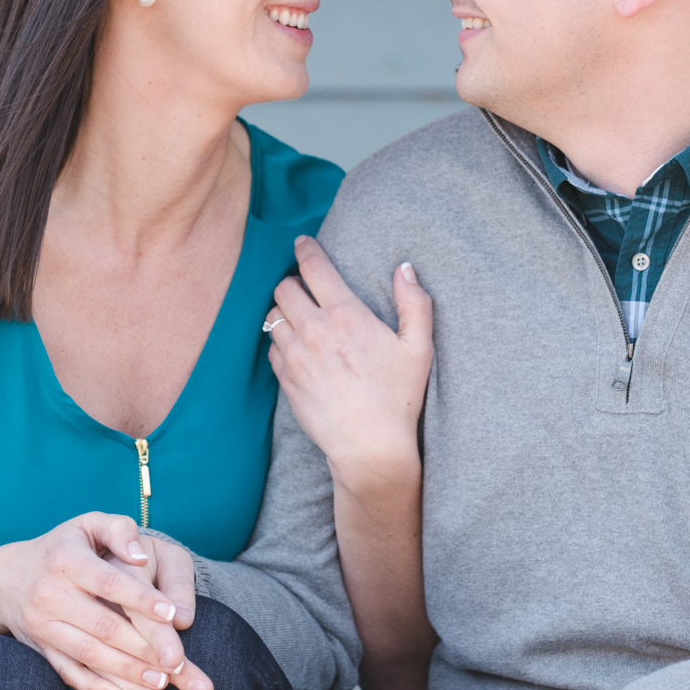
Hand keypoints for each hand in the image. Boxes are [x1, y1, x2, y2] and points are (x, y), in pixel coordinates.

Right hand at [0, 512, 212, 689]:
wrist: (6, 578)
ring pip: (88, 655)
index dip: (140, 598)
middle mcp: (50, 595)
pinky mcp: (41, 652)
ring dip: (124, 676)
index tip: (172, 613)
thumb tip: (140, 555)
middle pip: (101, 626)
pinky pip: (69, 676)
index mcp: (66, 560)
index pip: (108, 582)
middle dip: (140, 648)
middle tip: (177, 665)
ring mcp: (42, 627)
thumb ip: (119, 530)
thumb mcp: (87, 523)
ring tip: (160, 689)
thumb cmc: (64, 546)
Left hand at [265, 236, 432, 489]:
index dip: (305, 248)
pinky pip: (270, 347)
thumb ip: (415, 302)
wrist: (369, 447)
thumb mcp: (419, 348)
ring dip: (283, 311)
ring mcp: (295, 356)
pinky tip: (295, 347)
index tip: (302, 242)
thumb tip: (405, 268)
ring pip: (271, 316)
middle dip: (293, 281)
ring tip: (297, 316)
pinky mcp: (284, 379)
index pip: (314, 267)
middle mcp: (314, 330)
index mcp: (346, 315)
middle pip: (283, 287)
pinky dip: (279, 341)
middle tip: (304, 287)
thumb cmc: (397, 398)